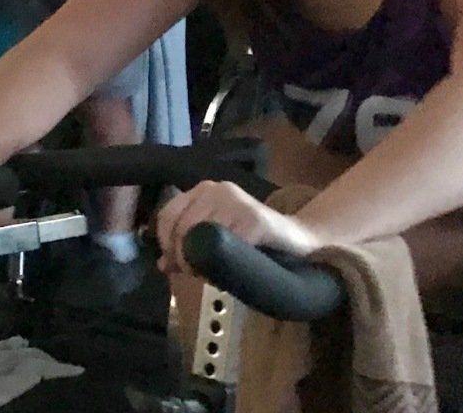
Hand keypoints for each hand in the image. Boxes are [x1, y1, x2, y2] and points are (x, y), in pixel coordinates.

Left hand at [154, 181, 324, 276]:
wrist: (299, 239)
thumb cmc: (253, 241)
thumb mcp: (215, 239)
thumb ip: (189, 246)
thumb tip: (162, 264)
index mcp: (203, 191)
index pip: (168, 214)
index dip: (166, 242)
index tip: (174, 263)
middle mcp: (217, 189)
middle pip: (182, 226)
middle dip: (183, 255)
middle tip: (195, 273)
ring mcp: (237, 201)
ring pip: (201, 234)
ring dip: (202, 261)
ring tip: (211, 272)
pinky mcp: (255, 219)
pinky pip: (227, 244)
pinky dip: (225, 260)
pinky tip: (232, 266)